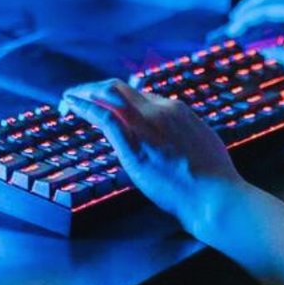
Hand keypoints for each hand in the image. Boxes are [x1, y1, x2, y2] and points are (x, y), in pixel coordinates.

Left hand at [59, 79, 245, 235]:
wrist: (214, 195)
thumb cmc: (212, 181)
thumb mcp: (202, 146)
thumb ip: (185, 136)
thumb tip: (175, 141)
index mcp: (178, 110)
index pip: (140, 95)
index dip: (118, 99)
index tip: (106, 106)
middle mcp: (161, 109)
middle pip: (120, 89)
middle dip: (95, 90)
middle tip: (78, 96)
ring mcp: (147, 124)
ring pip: (108, 94)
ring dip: (84, 94)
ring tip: (68, 98)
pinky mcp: (133, 143)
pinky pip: (102, 115)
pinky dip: (83, 106)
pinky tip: (70, 105)